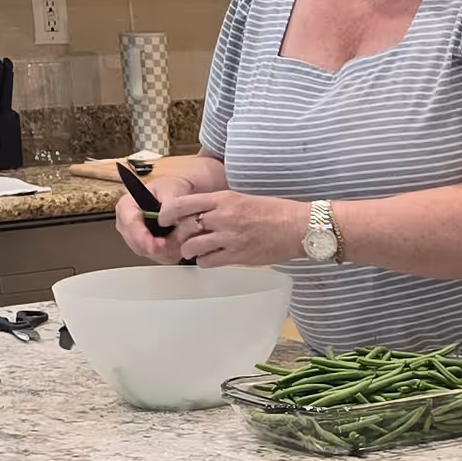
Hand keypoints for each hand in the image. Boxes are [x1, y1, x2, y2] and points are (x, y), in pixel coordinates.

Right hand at [114, 188, 179, 263]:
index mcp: (127, 206)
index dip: (143, 239)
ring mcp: (135, 236)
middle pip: (137, 244)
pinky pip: (155, 256)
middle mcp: (127, 223)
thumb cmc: (171, 188)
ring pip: (147, 253)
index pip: (129, 226)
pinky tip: (178, 246)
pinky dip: (168, 254)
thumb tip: (162, 218)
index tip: (158, 244)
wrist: (179, 193)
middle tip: (175, 245)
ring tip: (180, 242)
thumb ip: (167, 205)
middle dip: (157, 248)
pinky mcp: (145, 245)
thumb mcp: (170, 190)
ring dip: (165, 252)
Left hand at [152, 187, 308, 267]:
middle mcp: (223, 217)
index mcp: (224, 199)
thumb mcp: (242, 199)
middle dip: (179, 235)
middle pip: (185, 227)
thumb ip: (219, 206)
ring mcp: (230, 237)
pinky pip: (208, 261)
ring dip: (189, 250)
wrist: (298, 227)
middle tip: (182, 238)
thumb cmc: (274, 212)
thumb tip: (197, 214)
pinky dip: (204, 261)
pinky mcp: (237, 255)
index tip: (163, 219)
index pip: (183, 204)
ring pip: (192, 247)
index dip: (167, 213)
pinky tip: (211, 258)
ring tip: (194, 251)